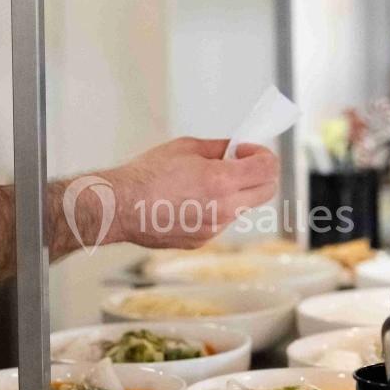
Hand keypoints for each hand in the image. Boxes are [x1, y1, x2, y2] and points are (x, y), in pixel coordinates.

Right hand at [103, 137, 278, 248]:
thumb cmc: (147, 175)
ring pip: (242, 208)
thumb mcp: (187, 148)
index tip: (249, 151)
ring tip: (205, 182)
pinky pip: (220, 222)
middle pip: (266, 192)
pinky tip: (190, 201)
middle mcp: (224, 209)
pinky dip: (215, 209)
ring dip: (235, 193)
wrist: (120, 206)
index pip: (268, 170)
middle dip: (260, 175)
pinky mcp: (202, 241)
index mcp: (222, 181)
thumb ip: (219, 149)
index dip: (264, 156)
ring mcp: (214, 229)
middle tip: (241, 164)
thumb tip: (236, 149)